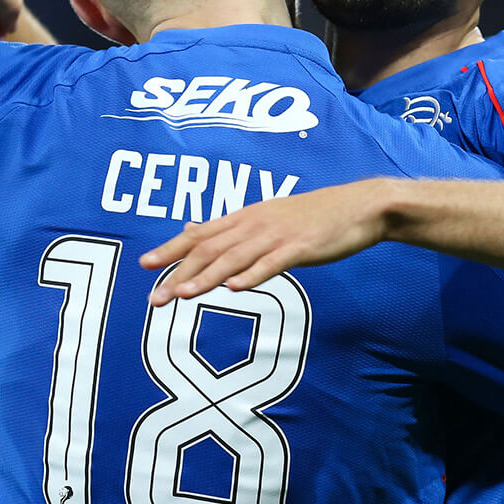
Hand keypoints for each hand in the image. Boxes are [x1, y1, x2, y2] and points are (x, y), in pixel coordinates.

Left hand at [139, 180, 390, 304]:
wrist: (359, 206)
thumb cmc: (312, 215)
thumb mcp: (265, 214)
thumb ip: (229, 226)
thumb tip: (192, 228)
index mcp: (245, 217)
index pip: (200, 234)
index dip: (171, 248)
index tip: (144, 264)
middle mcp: (255, 224)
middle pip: (211, 249)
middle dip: (180, 272)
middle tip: (156, 297)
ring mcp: (278, 235)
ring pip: (236, 258)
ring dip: (208, 277)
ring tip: (184, 294)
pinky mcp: (302, 247)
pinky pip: (273, 263)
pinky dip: (253, 275)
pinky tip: (236, 288)